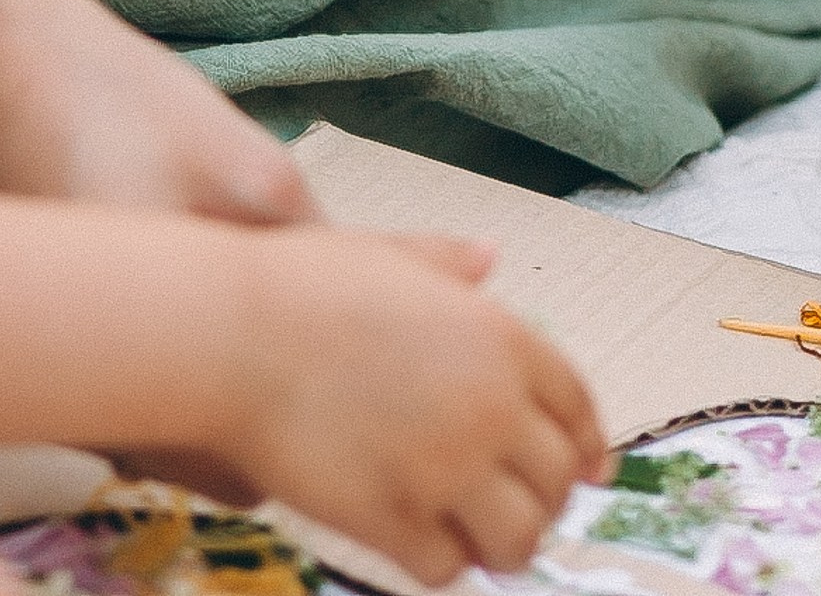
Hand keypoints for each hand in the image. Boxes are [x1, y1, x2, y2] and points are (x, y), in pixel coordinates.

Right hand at [211, 228, 604, 585]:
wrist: (229, 336)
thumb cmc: (302, 287)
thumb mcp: (392, 258)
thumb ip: (450, 265)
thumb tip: (489, 257)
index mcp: (499, 338)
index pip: (578, 408)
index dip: (589, 445)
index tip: (590, 469)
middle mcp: (487, 408)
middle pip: (558, 482)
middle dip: (546, 498)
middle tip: (518, 503)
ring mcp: (443, 470)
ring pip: (517, 540)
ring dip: (503, 543)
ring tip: (476, 533)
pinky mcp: (391, 522)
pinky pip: (445, 567)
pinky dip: (441, 561)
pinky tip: (418, 538)